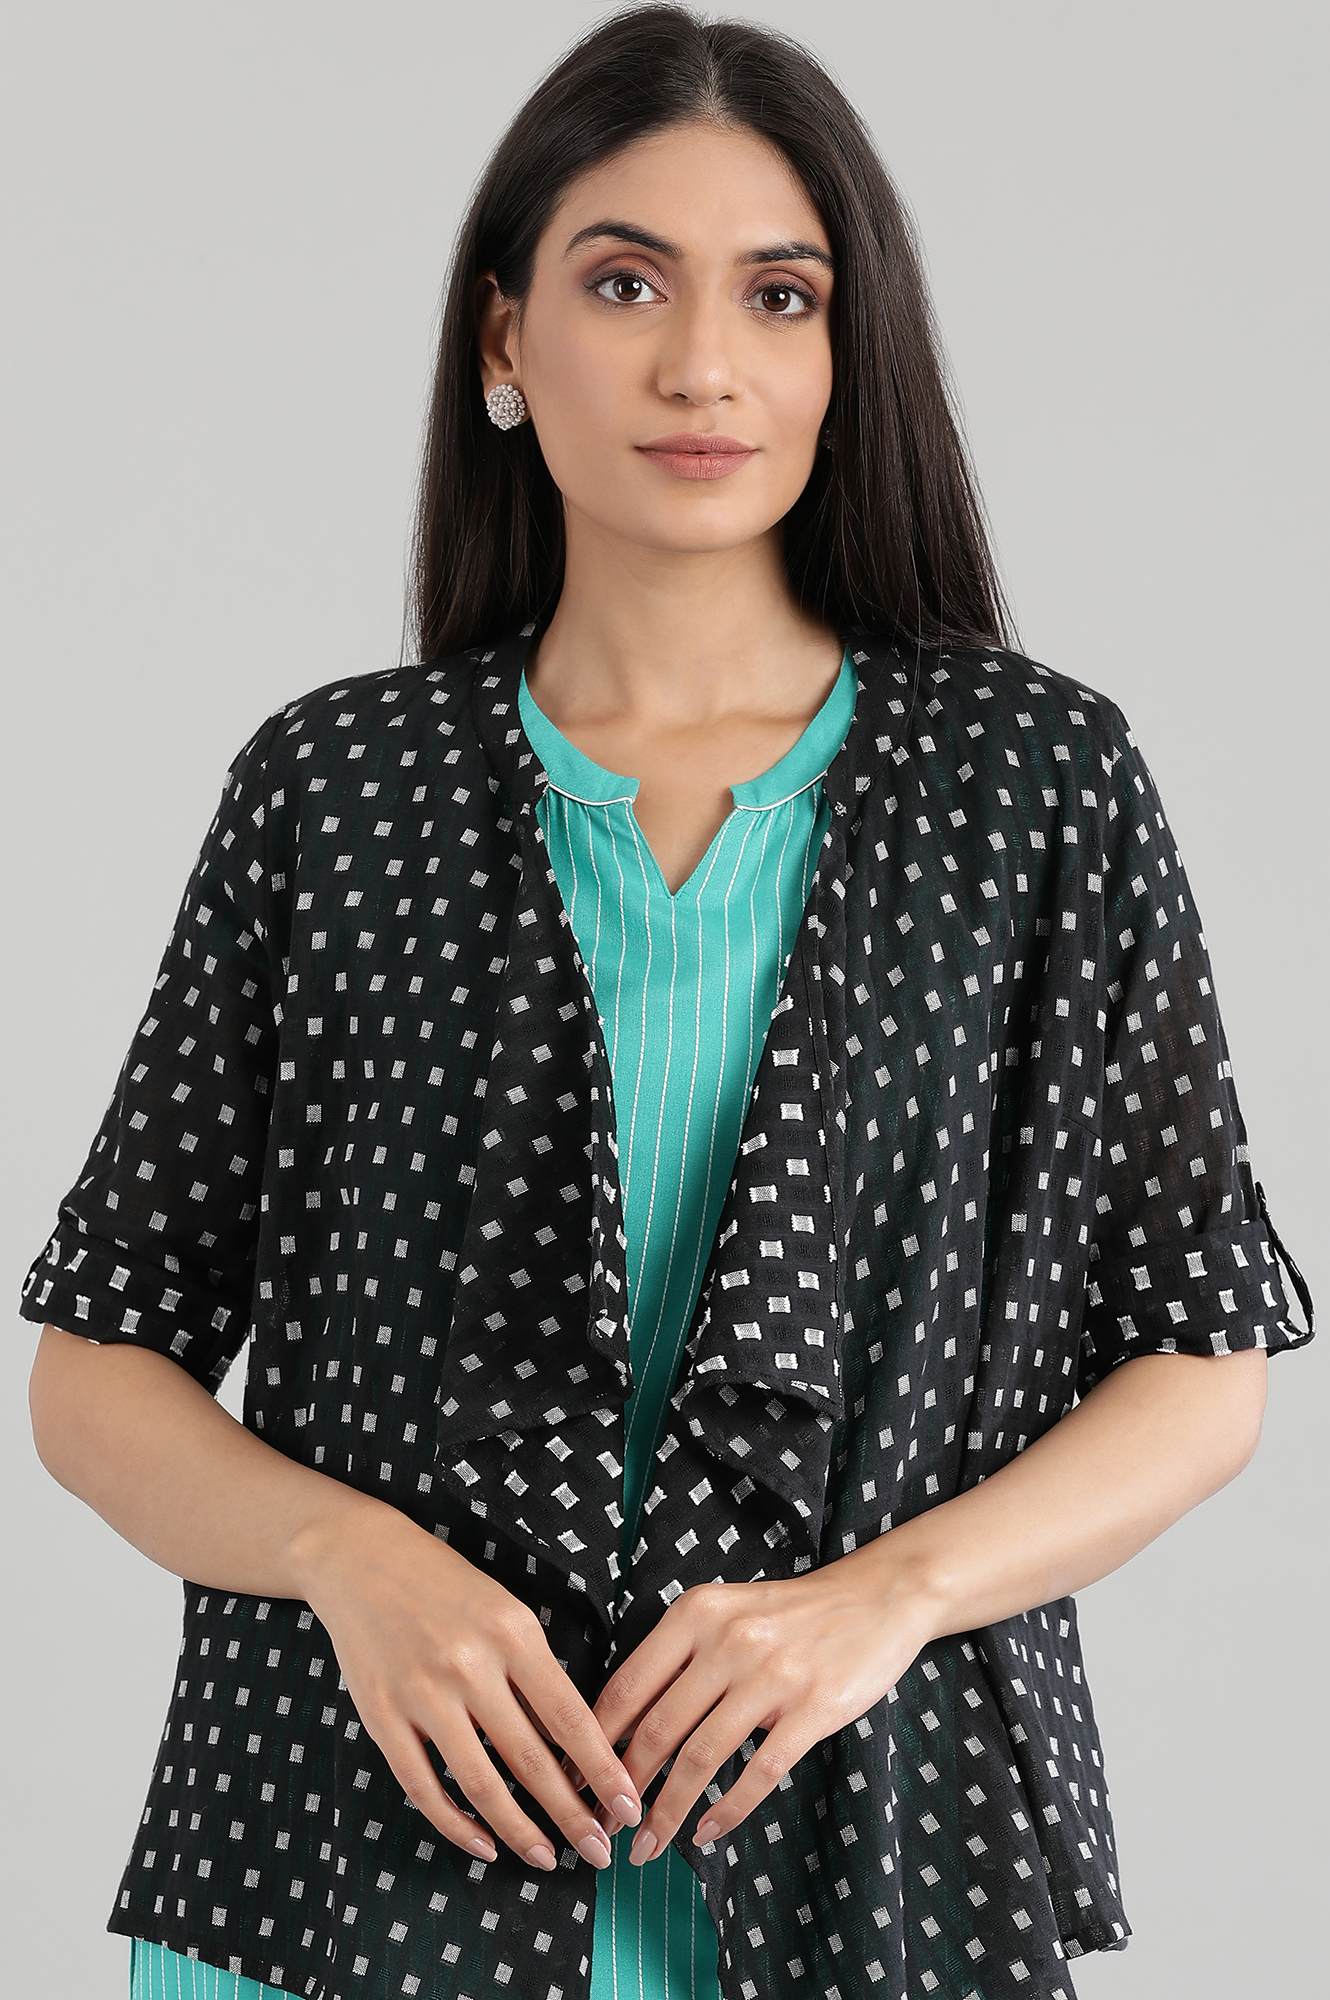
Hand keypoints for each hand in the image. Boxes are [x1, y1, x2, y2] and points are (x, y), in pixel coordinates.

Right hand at [291, 1496, 643, 1871]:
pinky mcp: (381, 1715)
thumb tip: (572, 1745)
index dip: (602, 1770)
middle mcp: (468, 1665)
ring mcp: (421, 1693)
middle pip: (530, 1759)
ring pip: (480, 1782)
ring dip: (518, 1830)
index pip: (569, 1717)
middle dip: (570, 1815)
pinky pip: (422, 1785)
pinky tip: (482, 1844)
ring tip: (545, 1857)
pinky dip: (454, 1824)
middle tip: (598, 1852)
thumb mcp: (505, 1611)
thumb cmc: (447, 1586)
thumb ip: (534, 1672)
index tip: (626, 1807)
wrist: (362, 1558)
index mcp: (511, 1633)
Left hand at [583, 1555, 942, 1862]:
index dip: (594, 1741)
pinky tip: (707, 1833)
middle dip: (623, 1789)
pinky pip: (758, 1773)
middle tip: (602, 1827)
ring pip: (700, 1758)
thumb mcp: (725, 1614)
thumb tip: (619, 1727)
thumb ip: (678, 1659)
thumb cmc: (790, 1614)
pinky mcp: (812, 1709)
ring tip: (647, 1847)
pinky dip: (727, 1810)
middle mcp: (728, 1641)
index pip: (628, 1685)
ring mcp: (772, 1676)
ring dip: (667, 1813)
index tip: (573, 1780)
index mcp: (696, 1614)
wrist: (876, 1598)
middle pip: (658, 1729)